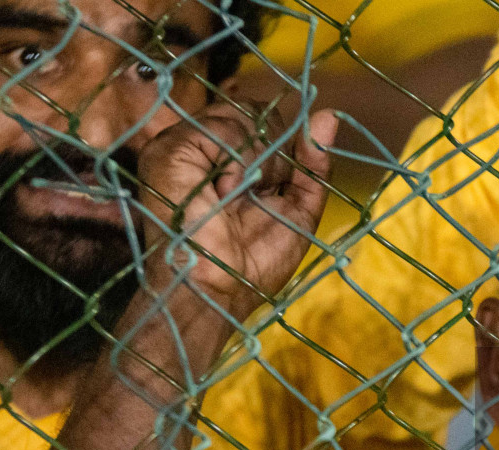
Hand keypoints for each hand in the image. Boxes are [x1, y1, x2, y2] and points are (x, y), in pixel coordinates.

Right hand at [136, 103, 336, 324]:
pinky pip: (220, 129)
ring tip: (238, 197)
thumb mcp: (299, 209)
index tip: (277, 186)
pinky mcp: (169, 149)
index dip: (282, 145)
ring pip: (240, 115)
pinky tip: (226, 191)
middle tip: (256, 195)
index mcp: (228, 156)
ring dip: (256, 161)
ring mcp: (182, 144)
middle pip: (254, 111)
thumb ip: (313, 165)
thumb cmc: (255, 261)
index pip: (263, 118)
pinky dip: (236, 161)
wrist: (220, 289)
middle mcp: (203, 145)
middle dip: (273, 153)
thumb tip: (329, 115)